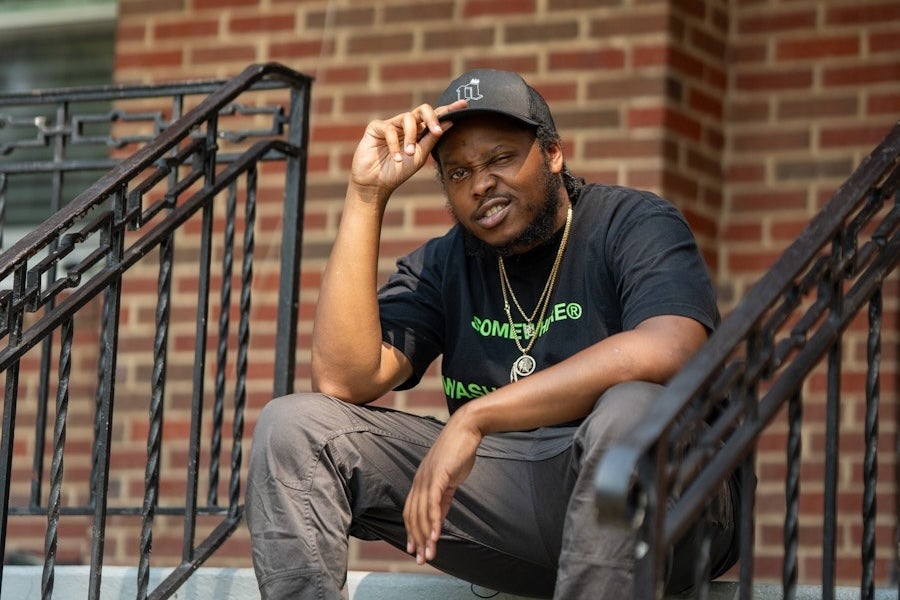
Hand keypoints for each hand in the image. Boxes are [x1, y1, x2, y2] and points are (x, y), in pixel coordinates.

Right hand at [349, 100, 466, 200]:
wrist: (376, 183)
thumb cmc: (398, 171)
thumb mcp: (419, 156)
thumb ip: (432, 139)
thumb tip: (450, 123)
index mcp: (419, 132)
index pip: (435, 117)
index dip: (449, 110)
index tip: (464, 105)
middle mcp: (406, 125)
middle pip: (423, 110)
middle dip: (432, 118)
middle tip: (437, 131)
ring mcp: (391, 124)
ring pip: (408, 118)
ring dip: (411, 137)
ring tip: (409, 154)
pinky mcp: (376, 127)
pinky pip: (389, 129)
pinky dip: (394, 144)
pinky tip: (395, 158)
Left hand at [403, 414, 481, 564]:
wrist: (466, 429)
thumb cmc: (458, 452)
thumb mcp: (449, 479)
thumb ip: (443, 498)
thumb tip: (438, 518)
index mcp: (420, 482)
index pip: (411, 512)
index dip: (411, 532)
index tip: (415, 550)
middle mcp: (419, 481)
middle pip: (413, 516)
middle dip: (416, 539)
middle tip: (422, 559)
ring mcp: (427, 478)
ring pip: (421, 513)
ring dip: (425, 536)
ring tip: (430, 553)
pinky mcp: (439, 475)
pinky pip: (434, 502)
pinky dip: (433, 520)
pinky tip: (436, 535)